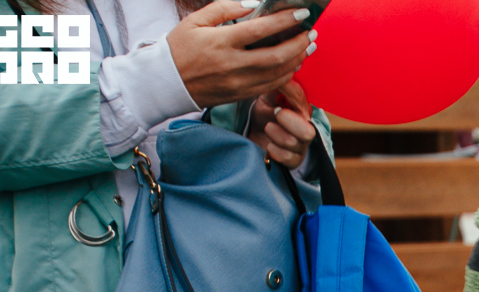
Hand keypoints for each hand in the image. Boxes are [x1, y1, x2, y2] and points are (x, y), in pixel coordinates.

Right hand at [168, 0, 313, 108]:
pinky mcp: (242, 95)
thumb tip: (254, 3)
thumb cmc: (179, 47)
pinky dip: (287, 74)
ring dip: (297, 59)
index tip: (301, 14)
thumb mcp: (195, 21)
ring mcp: (239, 83)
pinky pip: (271, 86)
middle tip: (311, 33)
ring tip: (308, 47)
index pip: (259, 30)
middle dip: (299, 43)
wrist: (167, 82)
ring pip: (278, 73)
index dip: (283, 21)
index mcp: (220, 42)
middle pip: (276, 55)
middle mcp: (233, 64)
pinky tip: (293, 63)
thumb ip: (224, 9)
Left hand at [246, 80, 315, 166]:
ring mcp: (301, 146)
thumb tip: (291, 69)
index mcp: (303, 111)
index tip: (278, 102)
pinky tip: (268, 144)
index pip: (306, 108)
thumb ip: (281, 83)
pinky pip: (288, 158)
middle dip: (288, 122)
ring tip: (268, 127)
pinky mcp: (293, 161)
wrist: (252, 130)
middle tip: (276, 114)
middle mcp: (306, 129)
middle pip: (308, 132)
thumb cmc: (264, 110)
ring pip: (294, 143)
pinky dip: (274, 150)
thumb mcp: (269, 92)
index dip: (293, 104)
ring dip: (275, 134)